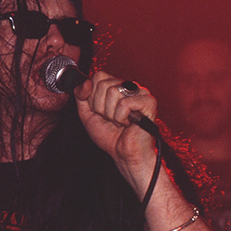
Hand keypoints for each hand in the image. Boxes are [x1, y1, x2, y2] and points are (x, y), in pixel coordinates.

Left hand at [74, 71, 158, 185]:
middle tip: (111, 119)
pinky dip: (122, 117)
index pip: (99, 76)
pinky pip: (125, 103)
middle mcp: (129, 87)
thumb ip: (81, 96)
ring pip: (113, 92)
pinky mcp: (149, 102)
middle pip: (104, 84)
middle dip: (101, 107)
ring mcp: (141, 93)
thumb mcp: (87, 114)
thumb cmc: (111, 136)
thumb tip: (85, 82)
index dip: (93, 97)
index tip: (100, 111)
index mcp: (117, 87)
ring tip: (120, 122)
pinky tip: (129, 123)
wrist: (124, 154)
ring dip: (111, 114)